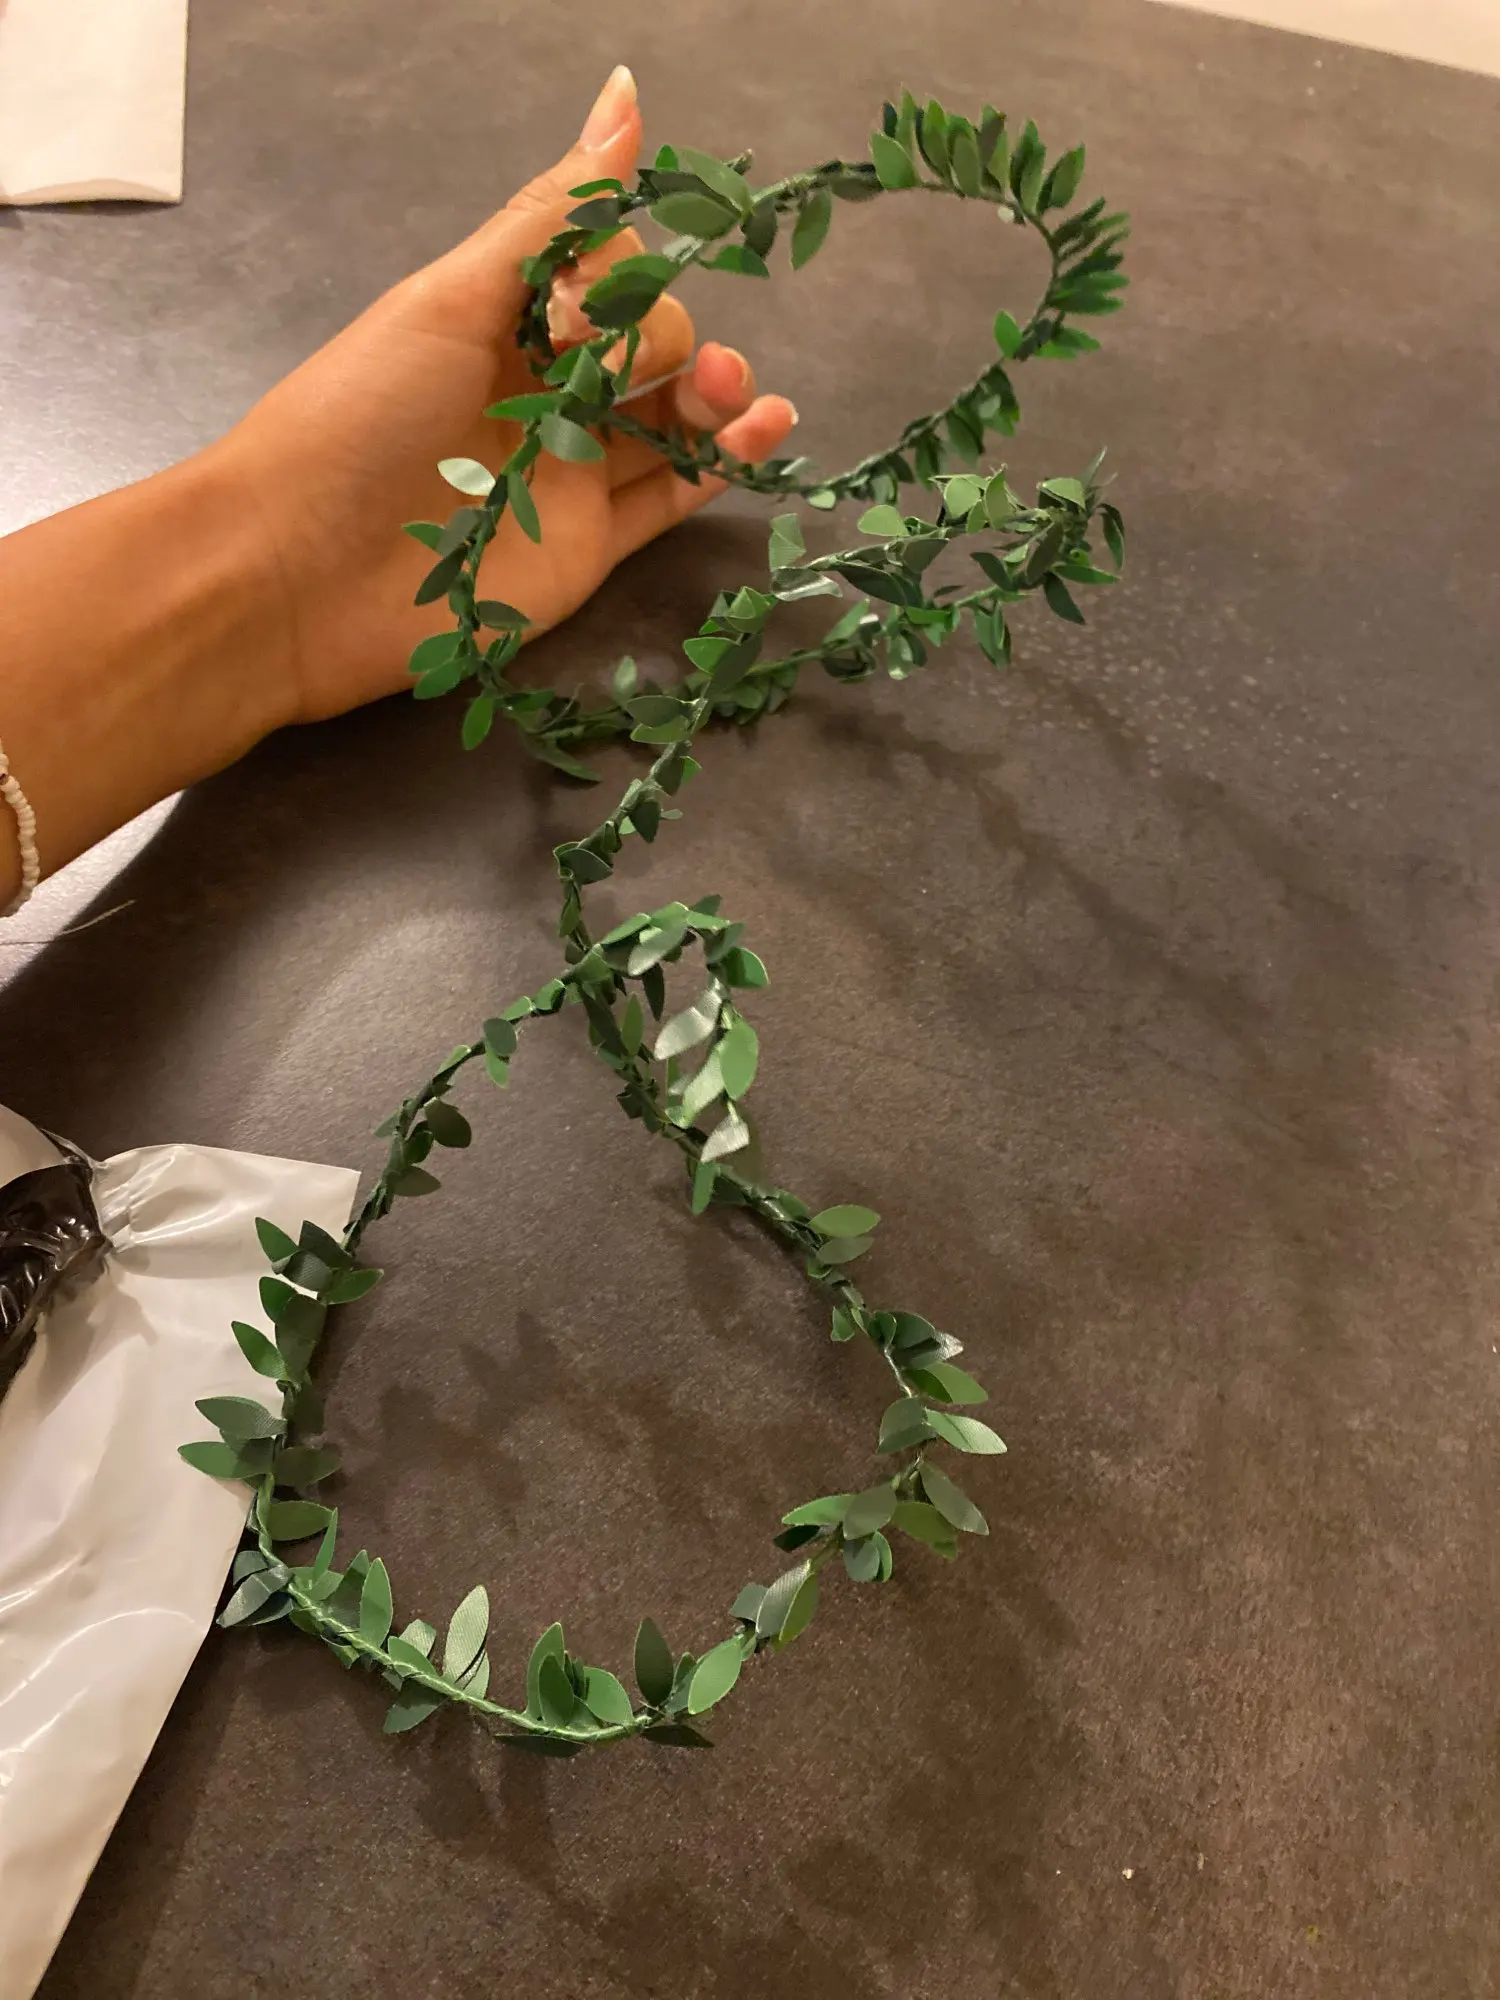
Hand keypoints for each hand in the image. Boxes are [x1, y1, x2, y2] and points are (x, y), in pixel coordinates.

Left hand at [217, 66, 796, 725]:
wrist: (298, 575)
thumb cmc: (357, 418)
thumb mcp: (452, 297)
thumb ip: (553, 216)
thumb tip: (627, 93)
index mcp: (506, 315)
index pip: (610, 271)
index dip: (620, 279)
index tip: (577, 311)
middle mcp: (546, 387)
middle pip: (656, 343)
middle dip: (670, 338)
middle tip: (613, 366)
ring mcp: (572, 469)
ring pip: (677, 418)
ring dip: (722, 395)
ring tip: (734, 396)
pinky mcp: (591, 545)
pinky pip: (674, 495)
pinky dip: (725, 464)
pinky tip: (762, 431)